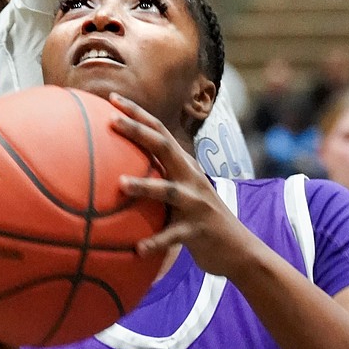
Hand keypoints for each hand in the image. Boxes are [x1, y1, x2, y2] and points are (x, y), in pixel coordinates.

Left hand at [109, 93, 242, 276]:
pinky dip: (155, 242)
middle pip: (163, 147)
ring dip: (144, 187)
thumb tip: (115, 177)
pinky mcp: (197, 231)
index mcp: (184, 167)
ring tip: (120, 184)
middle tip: (111, 120)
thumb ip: (157, 182)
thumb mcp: (181, 196)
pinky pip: (172, 236)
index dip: (137, 114)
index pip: (159, 132)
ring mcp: (195, 204)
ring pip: (168, 191)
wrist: (237, 249)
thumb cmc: (199, 222)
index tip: (112, 99)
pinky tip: (137, 249)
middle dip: (138, 131)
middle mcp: (191, 179)